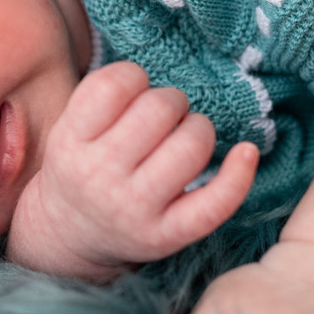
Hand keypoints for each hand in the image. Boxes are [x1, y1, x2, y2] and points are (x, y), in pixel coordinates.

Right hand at [7, 61, 257, 280]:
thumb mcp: (68, 130)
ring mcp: (135, 209)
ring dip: (198, 129)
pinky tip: (245, 152)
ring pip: (190, 145)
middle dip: (171, 102)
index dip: (133, 77)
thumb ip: (102, 98)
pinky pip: (215, 203)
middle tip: (164, 117)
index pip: (111, 86)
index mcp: (69, 144)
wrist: (72, 236)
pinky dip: (239, 174)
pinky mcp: (167, 236)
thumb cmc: (81, 168)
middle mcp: (99, 177)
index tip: (133, 93)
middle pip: (157, 110)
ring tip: (185, 138)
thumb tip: (161, 78)